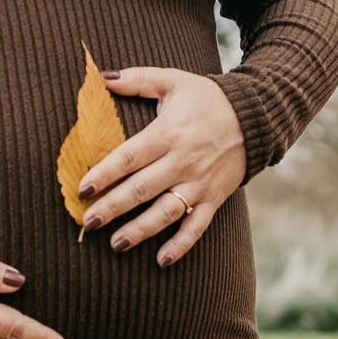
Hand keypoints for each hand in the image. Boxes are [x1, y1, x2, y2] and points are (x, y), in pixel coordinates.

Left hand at [78, 66, 246, 266]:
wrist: (255, 116)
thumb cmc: (207, 98)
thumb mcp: (173, 81)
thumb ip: (137, 79)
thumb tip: (102, 78)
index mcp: (168, 133)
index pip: (130, 157)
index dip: (105, 173)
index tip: (82, 188)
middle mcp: (182, 162)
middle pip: (142, 189)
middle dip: (113, 208)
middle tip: (87, 223)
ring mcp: (199, 183)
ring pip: (166, 212)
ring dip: (140, 231)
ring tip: (115, 244)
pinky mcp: (214, 198)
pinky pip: (197, 226)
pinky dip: (181, 245)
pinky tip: (162, 261)